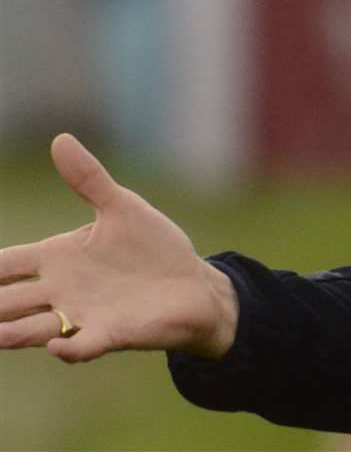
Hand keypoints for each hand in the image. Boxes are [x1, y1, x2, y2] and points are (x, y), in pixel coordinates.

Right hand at [0, 134, 238, 362]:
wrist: (195, 285)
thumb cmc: (153, 248)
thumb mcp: (121, 207)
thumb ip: (88, 179)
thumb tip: (61, 139)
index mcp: (57, 259)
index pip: (5, 266)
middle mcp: (61, 291)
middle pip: (8, 302)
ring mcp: (83, 315)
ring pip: (32, 329)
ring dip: (12, 333)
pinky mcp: (111, 333)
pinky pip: (83, 346)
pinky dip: (70, 348)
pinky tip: (58, 345)